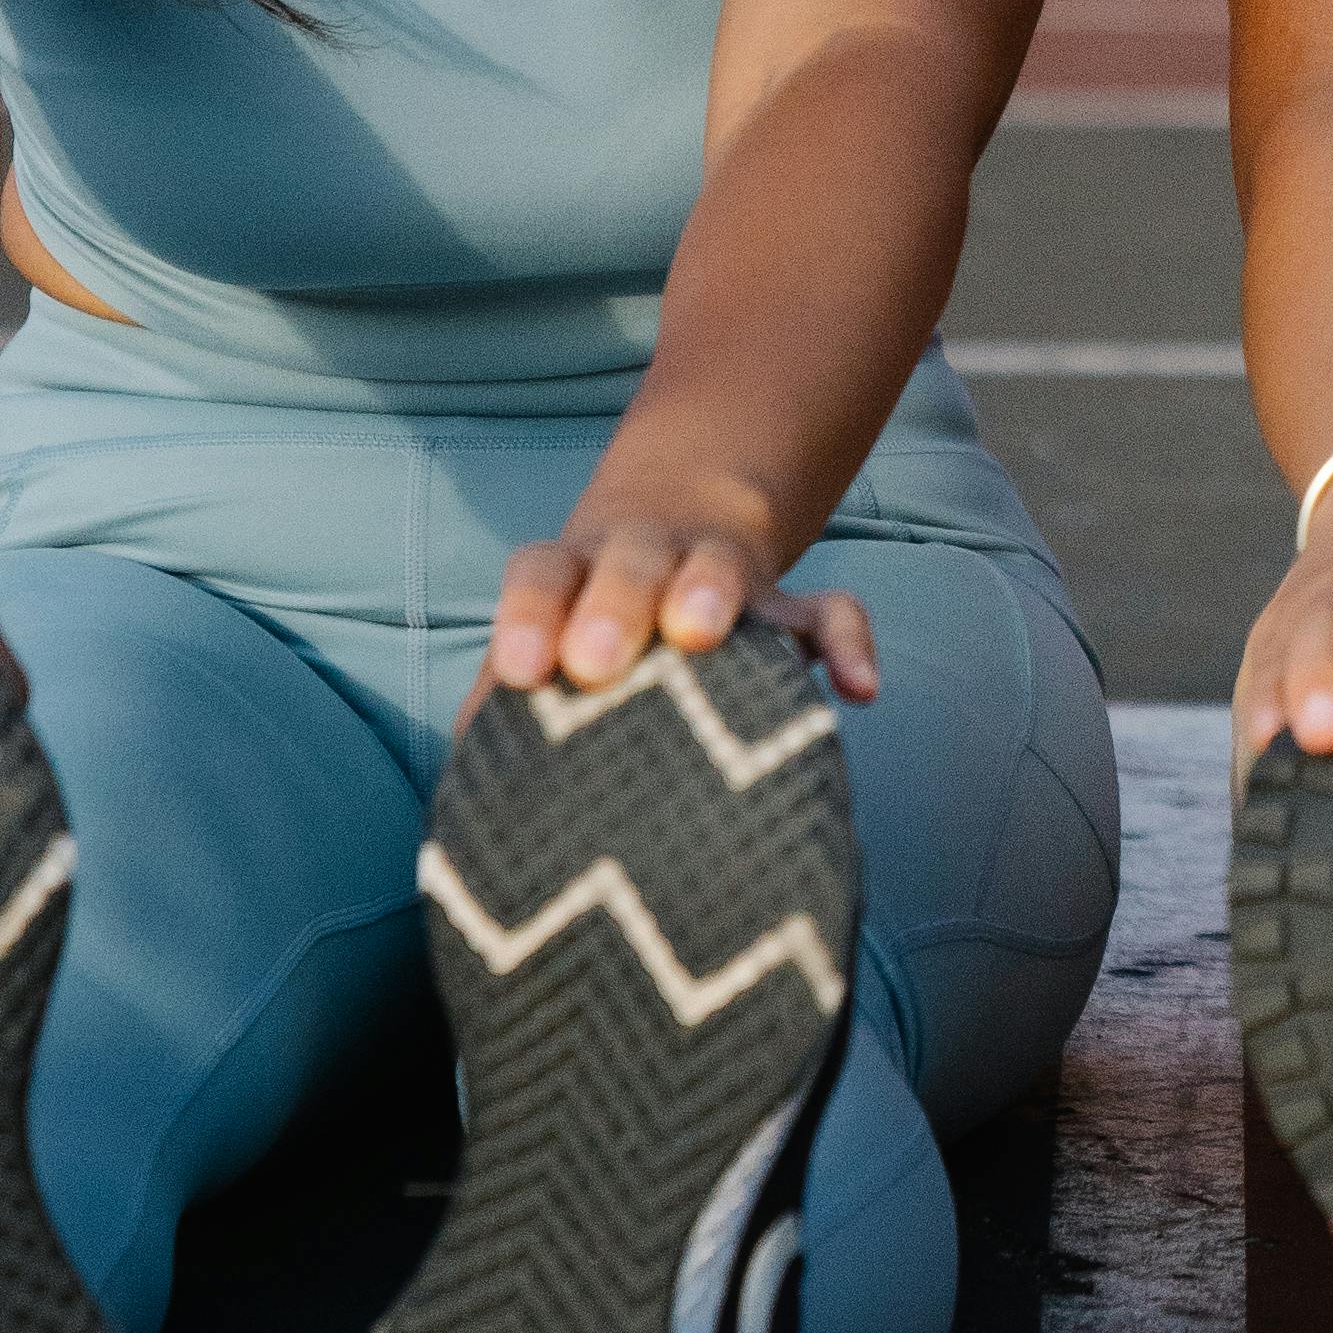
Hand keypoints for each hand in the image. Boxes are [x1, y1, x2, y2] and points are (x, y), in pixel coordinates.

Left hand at [479, 506, 880, 714]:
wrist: (671, 534)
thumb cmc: (584, 639)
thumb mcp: (540, 659)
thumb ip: (503, 717)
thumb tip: (474, 798)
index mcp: (573, 574)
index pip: (542, 574)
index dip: (528, 616)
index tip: (519, 671)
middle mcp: (644, 560)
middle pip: (629, 562)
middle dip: (613, 604)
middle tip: (595, 661)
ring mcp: (722, 574)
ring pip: (719, 565)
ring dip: (710, 590)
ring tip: (703, 633)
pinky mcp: (789, 608)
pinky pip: (829, 612)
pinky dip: (847, 642)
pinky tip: (857, 691)